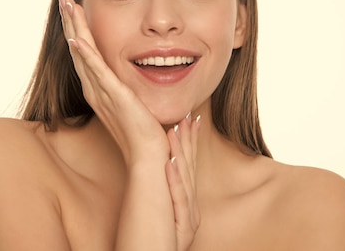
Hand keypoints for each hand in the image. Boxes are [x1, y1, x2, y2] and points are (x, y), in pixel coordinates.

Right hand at [58, 0, 168, 163]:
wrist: (150, 155)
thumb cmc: (147, 132)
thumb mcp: (139, 100)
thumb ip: (137, 85)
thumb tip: (155, 68)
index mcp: (101, 87)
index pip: (86, 51)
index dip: (79, 27)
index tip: (75, 6)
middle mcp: (95, 87)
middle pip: (78, 46)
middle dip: (71, 19)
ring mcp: (102, 91)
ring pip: (83, 52)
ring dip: (74, 26)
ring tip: (67, 3)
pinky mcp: (113, 95)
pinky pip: (96, 71)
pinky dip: (85, 54)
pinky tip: (76, 38)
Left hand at [166, 114, 200, 250]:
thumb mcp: (153, 221)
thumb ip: (160, 199)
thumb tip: (157, 174)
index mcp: (182, 210)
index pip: (185, 171)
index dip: (187, 145)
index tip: (187, 121)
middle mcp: (189, 214)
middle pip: (190, 170)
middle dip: (190, 141)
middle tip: (191, 114)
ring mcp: (187, 222)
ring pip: (187, 180)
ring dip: (184, 152)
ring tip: (182, 126)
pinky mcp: (180, 230)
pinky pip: (178, 200)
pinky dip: (175, 179)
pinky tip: (171, 161)